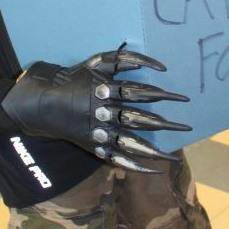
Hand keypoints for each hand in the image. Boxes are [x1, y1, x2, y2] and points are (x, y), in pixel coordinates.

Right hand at [2, 46, 190, 171]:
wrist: (41, 102)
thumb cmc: (74, 77)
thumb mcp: (95, 62)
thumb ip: (124, 59)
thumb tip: (154, 63)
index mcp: (104, 90)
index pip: (138, 93)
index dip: (160, 94)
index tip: (182, 98)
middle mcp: (102, 112)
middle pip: (138, 119)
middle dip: (164, 124)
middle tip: (186, 128)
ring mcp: (98, 132)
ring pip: (129, 143)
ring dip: (152, 150)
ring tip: (173, 157)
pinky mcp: (94, 146)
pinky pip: (116, 158)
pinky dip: (134, 165)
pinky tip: (152, 169)